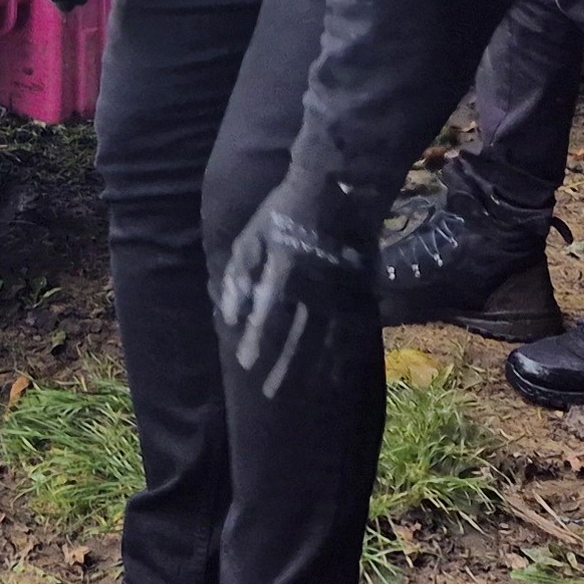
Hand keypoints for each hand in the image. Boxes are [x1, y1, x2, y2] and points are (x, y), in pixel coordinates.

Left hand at [210, 164, 381, 397]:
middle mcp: (314, 282)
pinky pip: (350, 329)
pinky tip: (334, 376)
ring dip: (311, 365)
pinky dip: (342, 354)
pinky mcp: (357, 290)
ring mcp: (339, 288)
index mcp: (285, 265)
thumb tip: (226, 312)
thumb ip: (237, 274)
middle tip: (269, 394)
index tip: (246, 363)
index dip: (257, 337)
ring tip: (300, 391)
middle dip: (283, 365)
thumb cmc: (283, 211)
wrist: (336, 189)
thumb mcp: (250, 234)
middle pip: (298, 332)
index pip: (268, 309)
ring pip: (325, 335)